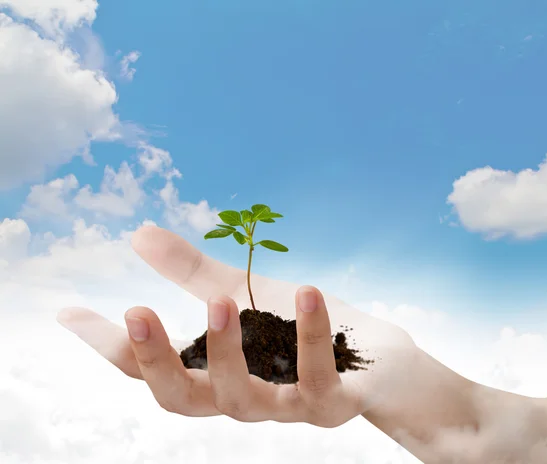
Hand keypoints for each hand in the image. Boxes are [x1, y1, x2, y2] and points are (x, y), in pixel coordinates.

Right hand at [57, 226, 416, 425]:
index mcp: (215, 374)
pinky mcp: (332, 406)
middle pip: (181, 400)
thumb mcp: (245, 295)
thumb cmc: (303, 333)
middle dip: (155, 362)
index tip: (68, 311)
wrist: (384, 365)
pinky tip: (305, 290)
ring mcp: (285, 408)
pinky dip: (311, 334)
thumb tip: (138, 233)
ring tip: (219, 300)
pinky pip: (317, 378)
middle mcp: (241, 400)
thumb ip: (193, 272)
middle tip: (134, 311)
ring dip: (226, 352)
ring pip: (241, 400)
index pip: (149, 369)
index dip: (108, 345)